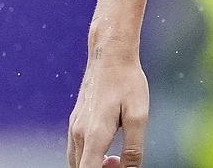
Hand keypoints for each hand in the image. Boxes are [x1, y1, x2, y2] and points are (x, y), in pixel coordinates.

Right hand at [67, 50, 149, 167]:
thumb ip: (134, 147)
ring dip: (92, 165)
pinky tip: (105, 147)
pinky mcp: (74, 120)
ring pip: (76, 160)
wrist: (110, 55)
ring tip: (115, 157)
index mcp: (94, 135)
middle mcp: (78, 133)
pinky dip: (87, 156)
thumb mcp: (139, 116)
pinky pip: (76, 148)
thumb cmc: (127, 83)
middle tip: (121, 162)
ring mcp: (73, 126)